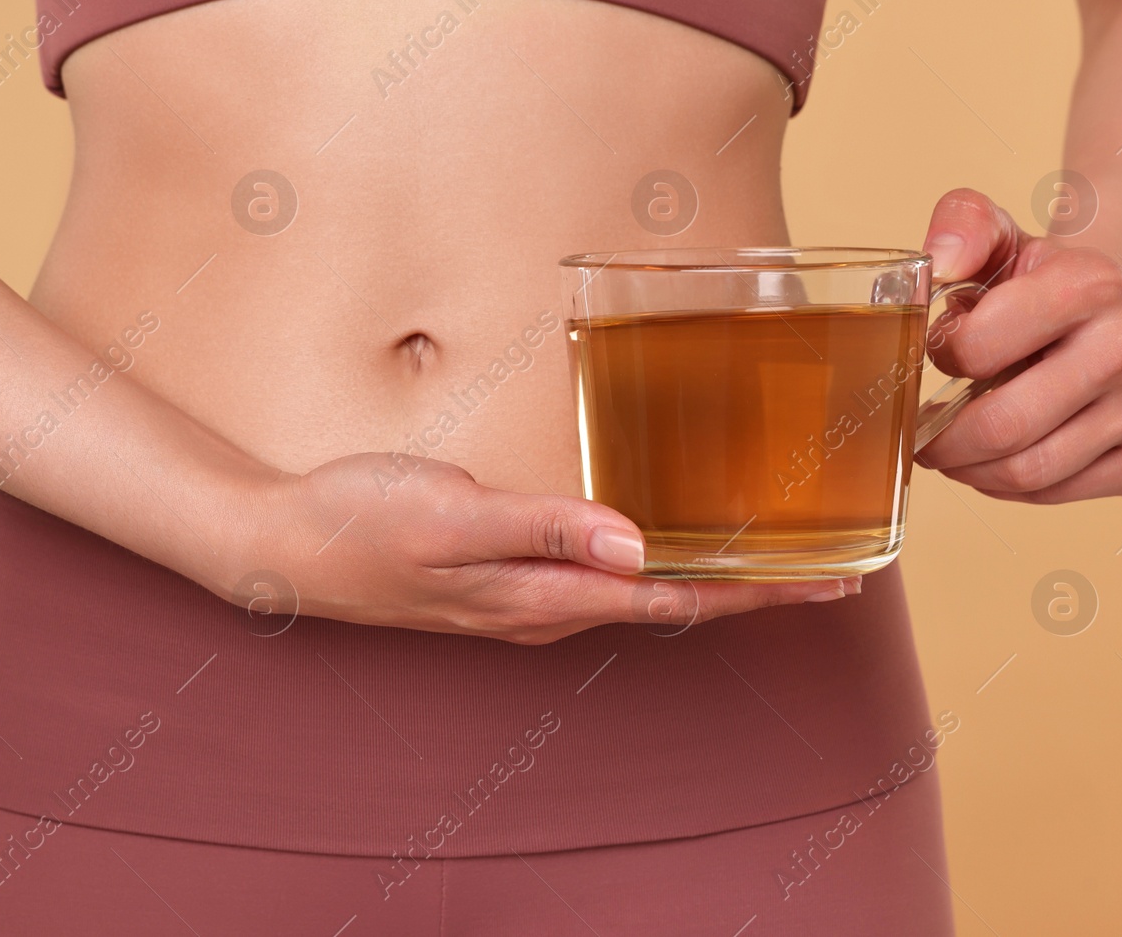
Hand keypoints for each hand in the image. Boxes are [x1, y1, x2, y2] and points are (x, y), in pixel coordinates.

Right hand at [227, 453, 858, 643]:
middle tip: (832, 570)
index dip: (759, 592)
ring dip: (711, 577)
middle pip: (675, 601)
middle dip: (756, 590)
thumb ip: (544, 528)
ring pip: (644, 591)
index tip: (832, 583)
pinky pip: (604, 576)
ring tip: (770, 555)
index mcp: (547, 594)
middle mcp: (549, 604)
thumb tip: (636, 546)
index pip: (678, 597)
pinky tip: (663, 537)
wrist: (289, 547)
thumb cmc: (366, 526)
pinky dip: (656, 560)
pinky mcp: (508, 573)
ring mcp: (527, 594)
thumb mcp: (453, 517)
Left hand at [913, 188, 1121, 502]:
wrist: (1104, 309)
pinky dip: (1013, 487)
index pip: (975, 351)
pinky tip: (999, 460)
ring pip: (1029, 471)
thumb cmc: (1031, 280)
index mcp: (1091, 283)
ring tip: (952, 450)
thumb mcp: (994, 236)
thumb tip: (940, 259)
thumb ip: (960, 227)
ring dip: (970, 470)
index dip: (940, 358)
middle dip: (943, 440)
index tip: (940, 352)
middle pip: (1003, 427)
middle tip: (922, 435)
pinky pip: (1060, 493)